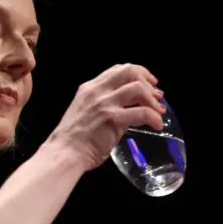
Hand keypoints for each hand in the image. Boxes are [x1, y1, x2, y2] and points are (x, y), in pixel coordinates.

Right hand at [44, 64, 165, 171]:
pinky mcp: (112, 119)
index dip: (137, 73)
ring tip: (158, 111)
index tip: (147, 83)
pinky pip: (142, 112)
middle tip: (157, 94)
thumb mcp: (85, 112)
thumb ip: (103, 106)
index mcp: (89, 89)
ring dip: (153, 99)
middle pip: (129, 71)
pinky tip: (157, 125)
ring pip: (138, 88)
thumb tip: (127, 109)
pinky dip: (154, 117)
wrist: (64, 153)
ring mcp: (104, 104)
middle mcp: (97, 91)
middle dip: (147, 80)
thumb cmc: (73, 139)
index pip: (117, 70)